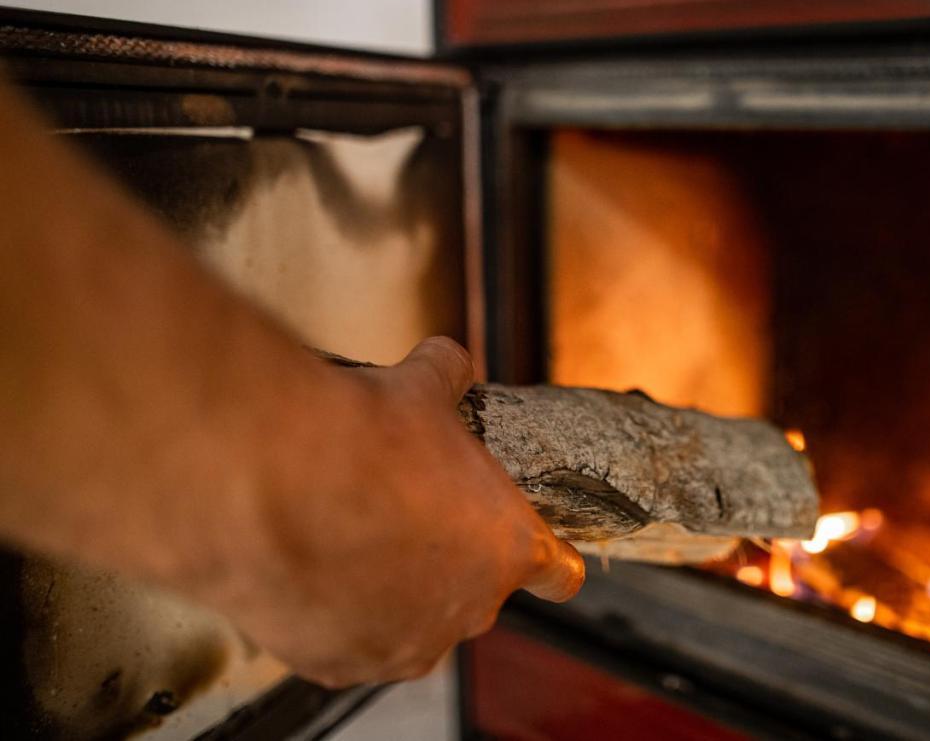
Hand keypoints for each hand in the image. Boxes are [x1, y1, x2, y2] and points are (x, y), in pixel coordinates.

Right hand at [208, 337, 583, 687]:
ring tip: (346, 538)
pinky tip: (307, 567)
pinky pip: (345, 642)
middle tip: (401, 514)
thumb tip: (447, 362)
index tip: (540, 557)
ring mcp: (403, 644)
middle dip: (445, 559)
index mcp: (508, 546)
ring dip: (388, 592)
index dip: (550, 563)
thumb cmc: (364, 438)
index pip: (558, 573)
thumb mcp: (419, 387)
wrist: (273, 479)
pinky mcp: (338, 665)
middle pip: (474, 593)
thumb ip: (446, 377)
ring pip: (408, 623)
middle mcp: (466, 609)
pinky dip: (331, 614)